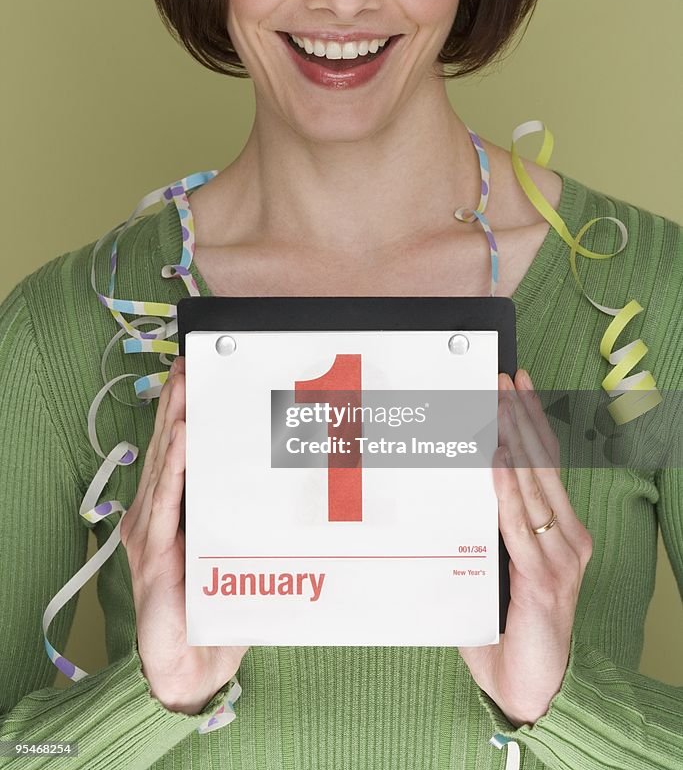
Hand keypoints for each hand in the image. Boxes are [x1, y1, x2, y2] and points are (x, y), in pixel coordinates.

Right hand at [120, 355, 249, 712]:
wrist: (195, 664)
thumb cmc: (217, 606)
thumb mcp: (234, 548)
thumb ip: (242, 512)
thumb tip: (283, 474)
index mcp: (172, 511)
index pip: (178, 451)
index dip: (183, 410)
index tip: (196, 372)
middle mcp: (154, 515)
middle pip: (167, 449)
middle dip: (177, 403)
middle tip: (190, 363)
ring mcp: (148, 533)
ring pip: (164, 467)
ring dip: (174, 422)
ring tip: (185, 386)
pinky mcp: (150, 555)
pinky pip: (163, 503)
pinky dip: (173, 467)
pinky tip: (181, 438)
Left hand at [457, 370, 592, 726]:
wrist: (527, 688)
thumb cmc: (505, 628)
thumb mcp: (493, 569)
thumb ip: (483, 533)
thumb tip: (449, 489)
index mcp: (560, 533)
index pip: (546, 465)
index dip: (533, 421)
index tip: (517, 386)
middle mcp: (568, 539)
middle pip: (542, 464)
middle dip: (520, 416)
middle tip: (502, 379)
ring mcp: (560, 558)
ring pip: (532, 485)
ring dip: (511, 439)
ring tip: (496, 403)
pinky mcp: (544, 580)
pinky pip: (519, 523)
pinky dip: (506, 487)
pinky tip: (495, 459)